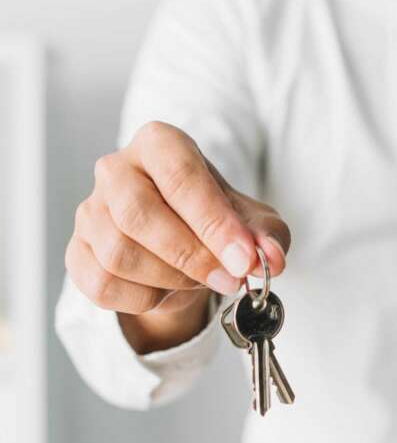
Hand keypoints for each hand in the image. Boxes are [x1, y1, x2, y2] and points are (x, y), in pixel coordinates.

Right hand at [65, 121, 290, 351]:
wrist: (178, 242)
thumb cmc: (214, 219)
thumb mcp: (251, 220)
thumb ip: (267, 235)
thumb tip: (272, 258)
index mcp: (160, 143)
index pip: (181, 177)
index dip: (214, 223)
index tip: (244, 259)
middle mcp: (116, 169)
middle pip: (140, 215)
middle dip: (191, 256)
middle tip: (230, 279)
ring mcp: (90, 210)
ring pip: (119, 254)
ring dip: (170, 279)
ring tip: (200, 279)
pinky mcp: (76, 251)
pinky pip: (102, 285)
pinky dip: (143, 299)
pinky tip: (167, 289)